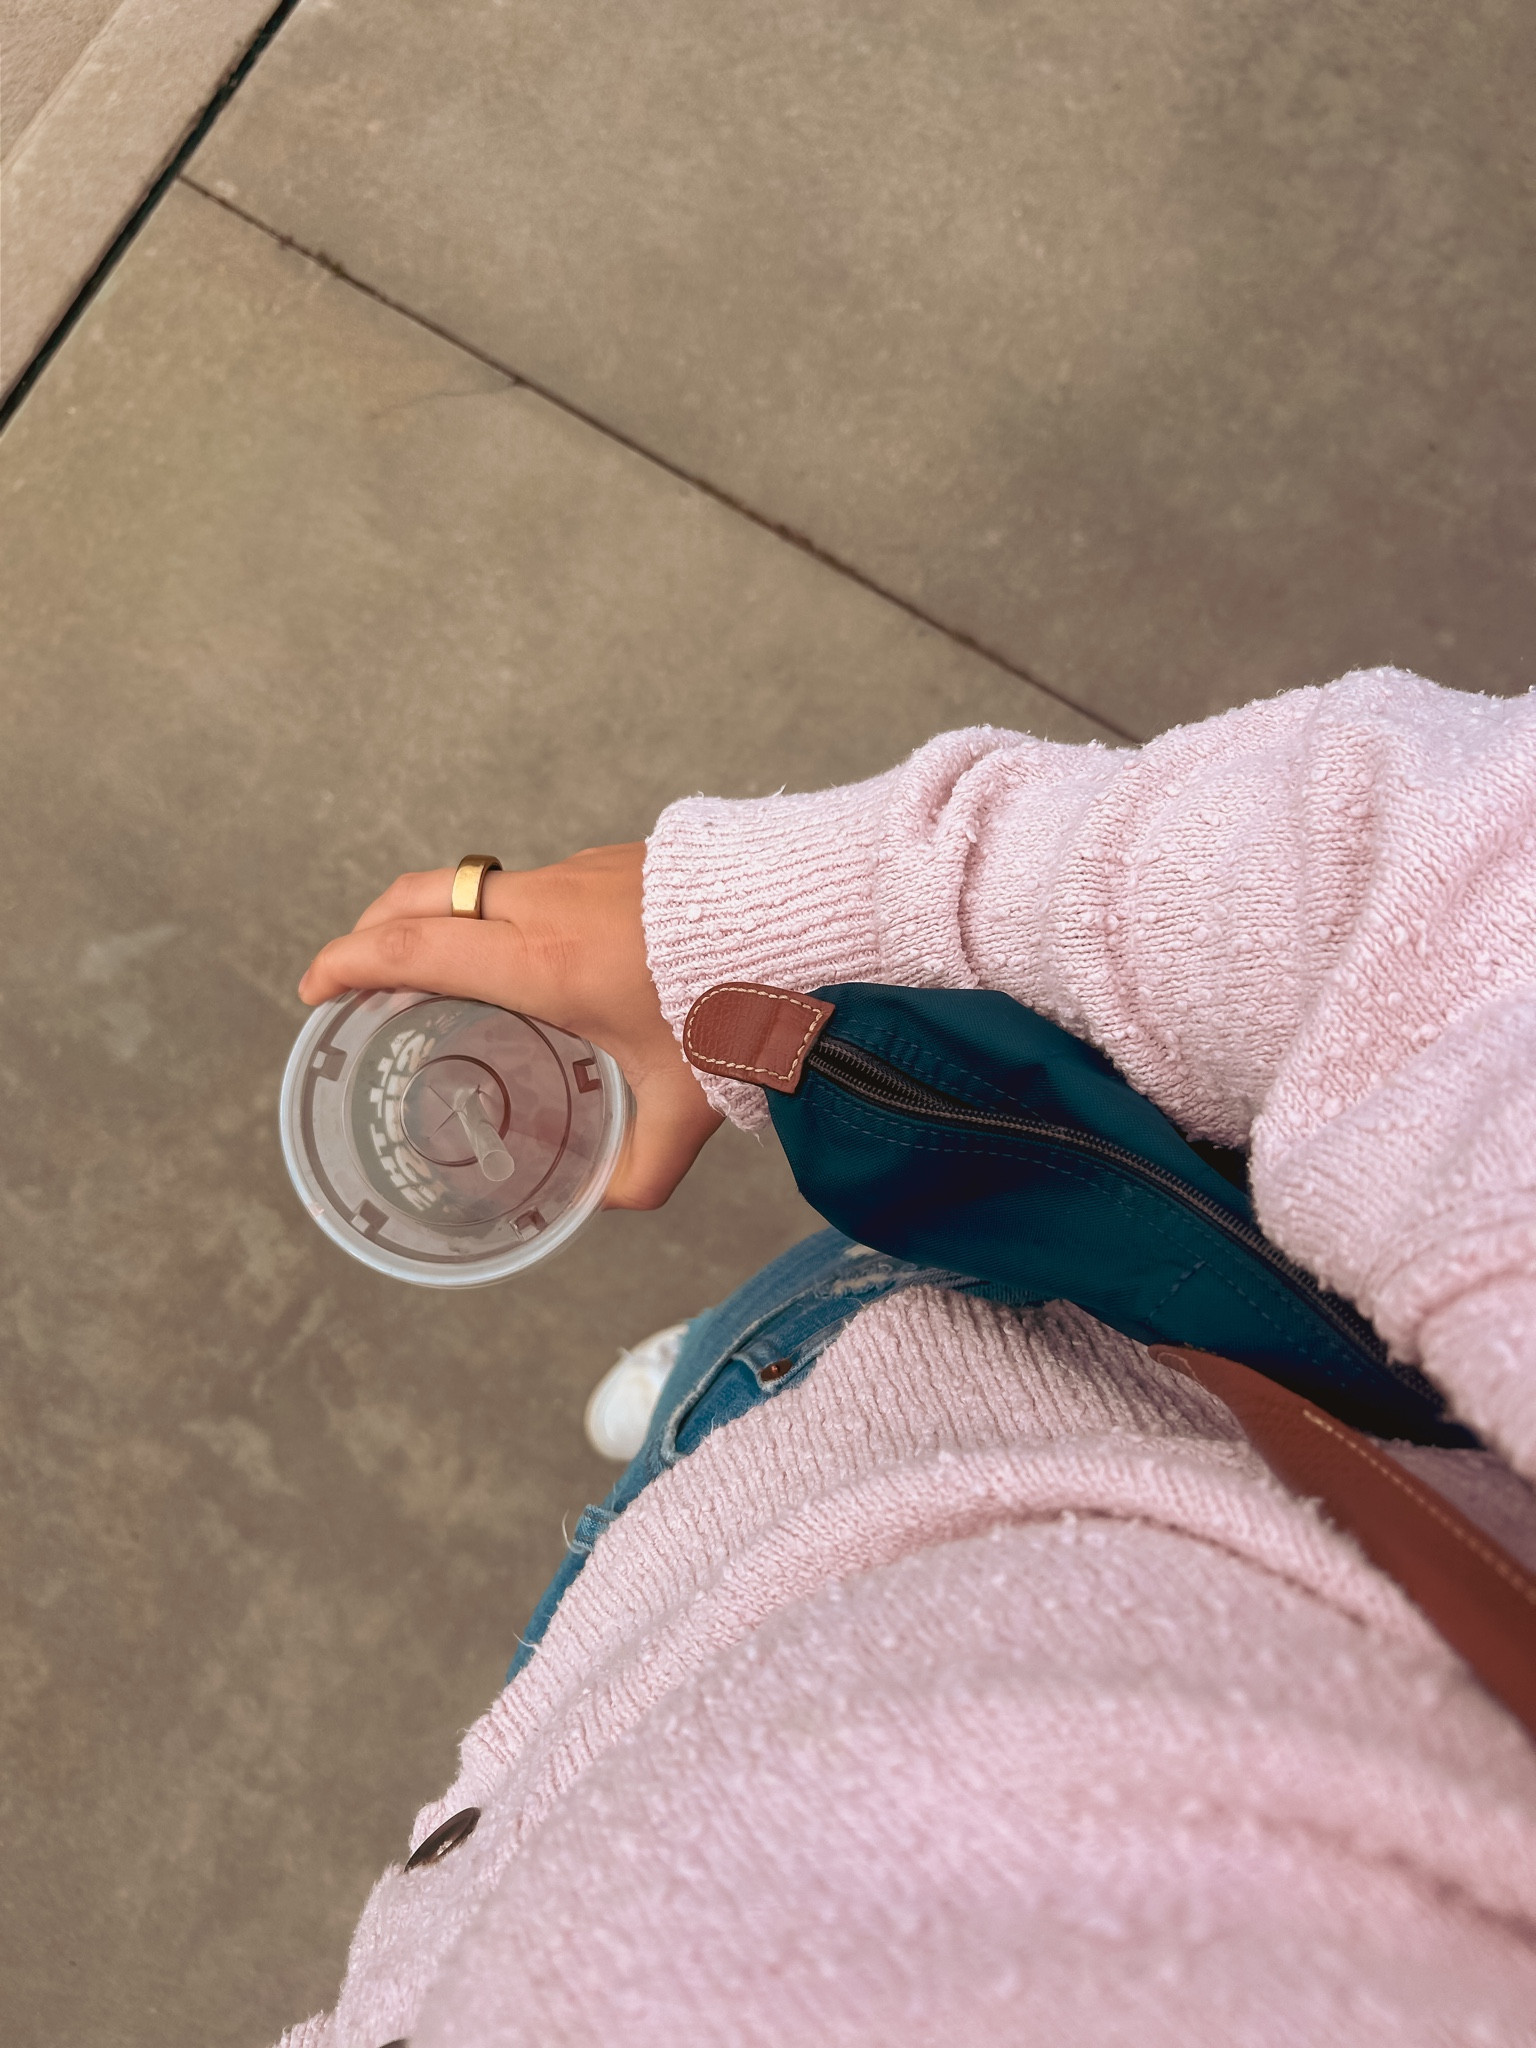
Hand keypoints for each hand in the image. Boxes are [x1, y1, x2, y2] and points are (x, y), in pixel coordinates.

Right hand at [297, 844, 721, 1208]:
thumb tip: (609, 1203)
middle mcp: (545, 907)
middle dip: (369, 931)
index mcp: (543, 965)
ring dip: (436, 918)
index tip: (314, 988)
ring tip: (431, 970)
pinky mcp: (610, 860)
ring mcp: (576, 873)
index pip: (413, 950)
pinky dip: (495, 912)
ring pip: (473, 884)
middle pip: (420, 898)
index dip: (348, 963)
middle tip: (349, 974)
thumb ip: (642, 1167)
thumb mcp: (687, 1105)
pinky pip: (528, 883)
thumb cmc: (742, 1006)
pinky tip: (525, 957)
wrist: (806, 916)